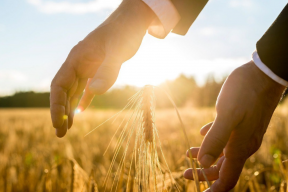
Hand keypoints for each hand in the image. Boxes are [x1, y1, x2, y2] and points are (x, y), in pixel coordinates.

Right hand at [50, 0, 154, 136]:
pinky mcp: (98, 70)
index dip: (56, 105)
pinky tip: (80, 112)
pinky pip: (87, 88)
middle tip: (60, 134)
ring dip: (69, 110)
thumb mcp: (118, 50)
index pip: (59, 85)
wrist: (133, 22)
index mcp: (77, 58)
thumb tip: (94, 92)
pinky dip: (83, 101)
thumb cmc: (124, 32)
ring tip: (66, 128)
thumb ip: (108, 70)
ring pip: (74, 92)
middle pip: (63, 91)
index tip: (57, 123)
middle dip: (60, 112)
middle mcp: (79, 64)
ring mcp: (88, 67)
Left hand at [184, 61, 284, 191]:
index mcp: (239, 147)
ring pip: (222, 152)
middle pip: (222, 168)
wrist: (263, 74)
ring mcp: (243, 133)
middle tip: (185, 172)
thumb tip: (203, 163)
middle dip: (203, 173)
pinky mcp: (241, 122)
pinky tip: (202, 133)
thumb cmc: (245, 93)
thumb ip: (215, 140)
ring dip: (205, 155)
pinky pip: (224, 137)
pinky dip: (211, 139)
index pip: (227, 179)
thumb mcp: (228, 116)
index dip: (213, 189)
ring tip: (188, 154)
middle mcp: (242, 144)